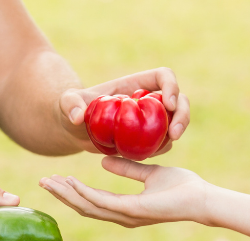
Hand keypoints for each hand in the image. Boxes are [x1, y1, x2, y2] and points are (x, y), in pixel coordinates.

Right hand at [39, 156, 208, 227]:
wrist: (202, 198)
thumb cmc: (182, 187)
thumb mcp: (150, 173)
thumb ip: (127, 169)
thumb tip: (103, 161)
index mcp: (125, 209)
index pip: (91, 202)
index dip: (70, 192)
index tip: (54, 179)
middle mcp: (122, 217)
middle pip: (83, 207)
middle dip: (61, 195)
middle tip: (41, 182)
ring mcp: (126, 216)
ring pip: (88, 206)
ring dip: (67, 194)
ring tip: (49, 181)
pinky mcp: (133, 211)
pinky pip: (103, 202)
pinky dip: (84, 192)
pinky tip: (71, 181)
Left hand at [58, 68, 190, 154]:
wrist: (74, 129)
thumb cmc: (71, 108)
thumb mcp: (67, 103)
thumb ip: (71, 105)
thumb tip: (79, 117)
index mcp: (136, 84)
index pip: (164, 76)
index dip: (171, 86)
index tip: (167, 104)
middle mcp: (148, 100)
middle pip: (179, 100)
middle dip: (182, 115)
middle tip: (174, 134)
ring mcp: (150, 119)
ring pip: (176, 121)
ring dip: (177, 133)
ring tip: (163, 146)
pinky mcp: (147, 137)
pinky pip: (163, 142)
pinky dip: (162, 148)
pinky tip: (149, 155)